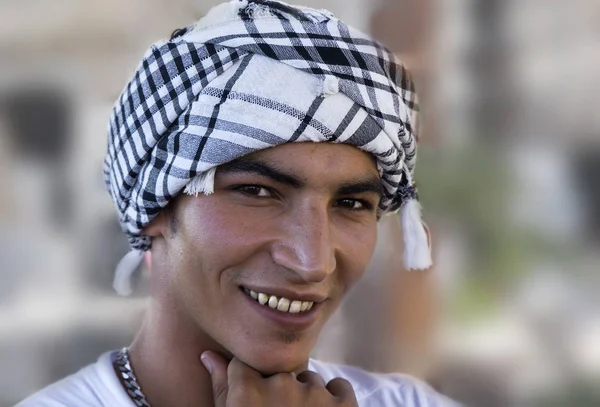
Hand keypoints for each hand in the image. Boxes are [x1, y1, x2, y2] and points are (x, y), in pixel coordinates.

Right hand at [201, 351, 357, 406]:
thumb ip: (221, 389)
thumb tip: (208, 355)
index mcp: (248, 392)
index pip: (245, 364)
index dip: (250, 383)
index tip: (254, 402)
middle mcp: (281, 385)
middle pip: (280, 373)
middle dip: (279, 394)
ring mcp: (315, 395)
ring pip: (310, 380)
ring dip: (307, 399)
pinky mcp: (345, 406)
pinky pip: (339, 385)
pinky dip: (334, 401)